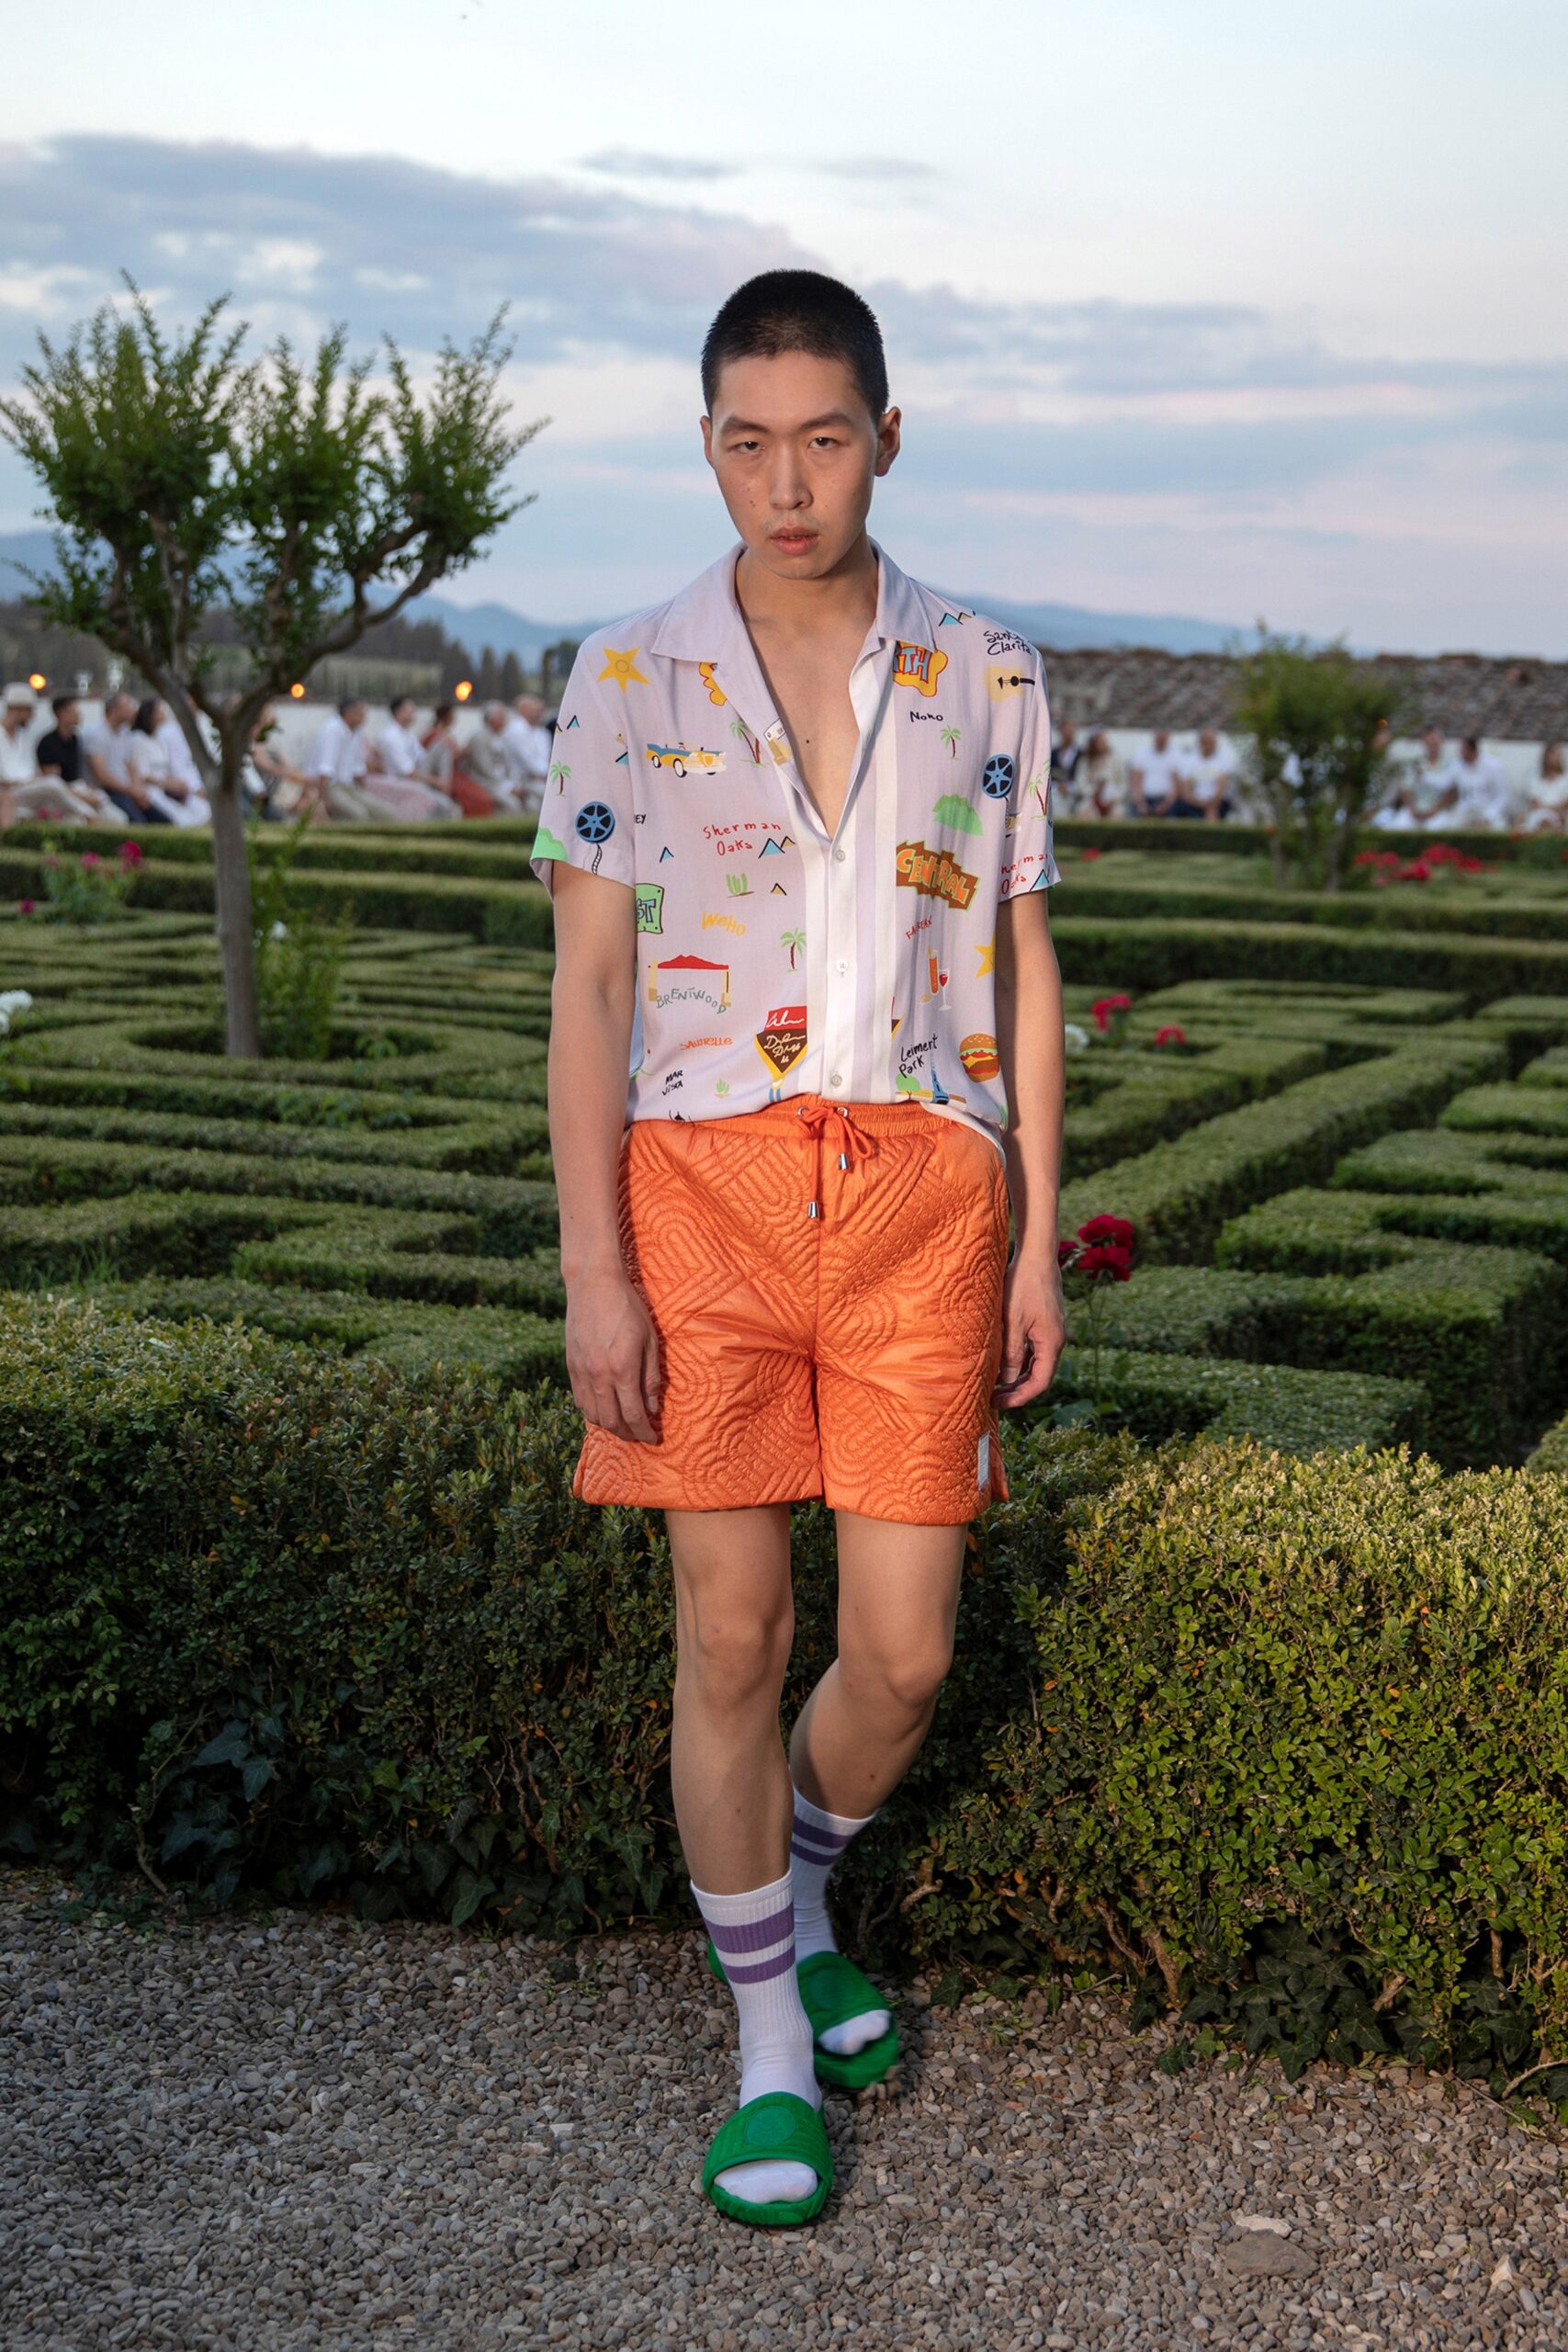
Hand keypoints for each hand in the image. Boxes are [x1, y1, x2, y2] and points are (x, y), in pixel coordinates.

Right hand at [565, 1267, 662, 1442]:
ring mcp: (581, 1371)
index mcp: (622, 1370)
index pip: (634, 1415)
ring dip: (609, 1425)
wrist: (593, 1284)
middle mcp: (599, 1376)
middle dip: (628, 1434)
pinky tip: (604, 1408)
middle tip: (640, 1435)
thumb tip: (652, 1407)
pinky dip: (592, 1410)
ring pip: (592, 1414)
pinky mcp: (571, 1365)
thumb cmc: (628, 1308)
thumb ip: (650, 1376)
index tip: (654, 1439)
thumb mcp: (650, 1340)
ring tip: (623, 1424)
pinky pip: (579, 1399)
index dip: (645, 1433)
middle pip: (612, 1421)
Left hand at [993, 1254, 1066, 1408]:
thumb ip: (1010, 1352)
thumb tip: (1005, 1380)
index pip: (1040, 1383)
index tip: (999, 1404)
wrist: (1036, 1255)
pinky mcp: (1044, 1322)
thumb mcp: (1012, 1322)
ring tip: (993, 1384)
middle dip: (1016, 1390)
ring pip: (1035, 1363)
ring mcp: (1051, 1331)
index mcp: (1051, 1343)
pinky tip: (1001, 1362)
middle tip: (992, 1398)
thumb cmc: (1023, 1285)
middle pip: (1039, 1376)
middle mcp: (1055, 1340)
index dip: (1020, 1397)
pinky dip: (1019, 1360)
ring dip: (1016, 1376)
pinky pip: (1033, 1349)